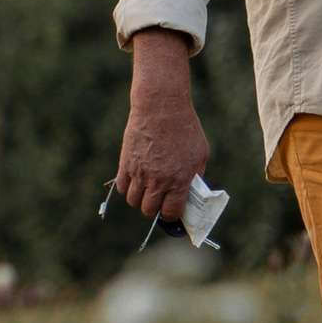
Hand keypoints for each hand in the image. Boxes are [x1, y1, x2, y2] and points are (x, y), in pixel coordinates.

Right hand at [115, 29, 208, 222]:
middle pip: (149, 211)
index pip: (171, 212)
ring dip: (140, 200)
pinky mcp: (125, 164)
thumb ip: (195, 176)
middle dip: (155, 209)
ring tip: (146, 191)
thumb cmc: (185, 128)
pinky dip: (127, 188)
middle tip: (159, 202)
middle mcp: (158, 180)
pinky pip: (121, 188)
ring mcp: (139, 173)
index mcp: (179, 179)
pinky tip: (135, 182)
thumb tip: (191, 193)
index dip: (172, 215)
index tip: (172, 212)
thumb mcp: (200, 153)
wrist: (161, 107)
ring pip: (133, 202)